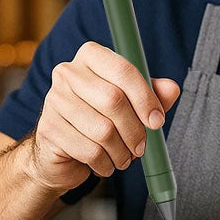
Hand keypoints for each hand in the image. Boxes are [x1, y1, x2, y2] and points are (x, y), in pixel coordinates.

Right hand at [28, 41, 180, 192]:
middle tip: (142, 146)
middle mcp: (68, 72)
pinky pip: (89, 150)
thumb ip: (154, 94)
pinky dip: (105, 163)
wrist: (62, 150)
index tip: (157, 120)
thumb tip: (172, 89)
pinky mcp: (48, 129)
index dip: (146, 98)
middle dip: (135, 129)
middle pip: (114, 100)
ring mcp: (54, 100)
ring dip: (122, 151)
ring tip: (125, 156)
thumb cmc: (102, 118)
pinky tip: (106, 163)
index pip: (124, 70)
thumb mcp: (133, 103)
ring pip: (103, 129)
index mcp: (91, 56)